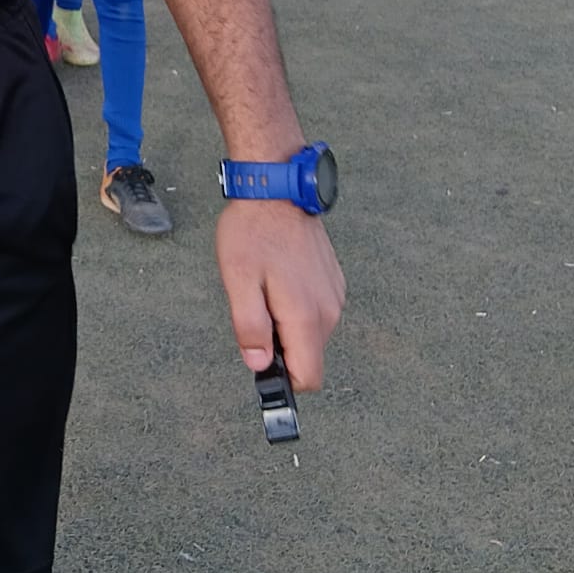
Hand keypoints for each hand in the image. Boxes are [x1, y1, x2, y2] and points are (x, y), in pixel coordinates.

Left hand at [215, 199, 345, 388]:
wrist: (277, 190)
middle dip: (280, 348)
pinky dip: (296, 308)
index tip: (263, 368)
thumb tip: (258, 364)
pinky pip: (316, 312)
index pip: (308, 377)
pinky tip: (278, 279)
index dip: (284, 382)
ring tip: (265, 290)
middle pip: (307, 356)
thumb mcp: (238, 280)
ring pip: (311, 334)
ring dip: (286, 326)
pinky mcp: (334, 282)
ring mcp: (334, 295)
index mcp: (305, 316)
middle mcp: (328, 310)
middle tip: (255, 312)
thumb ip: (250, 327)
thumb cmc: (253, 232)